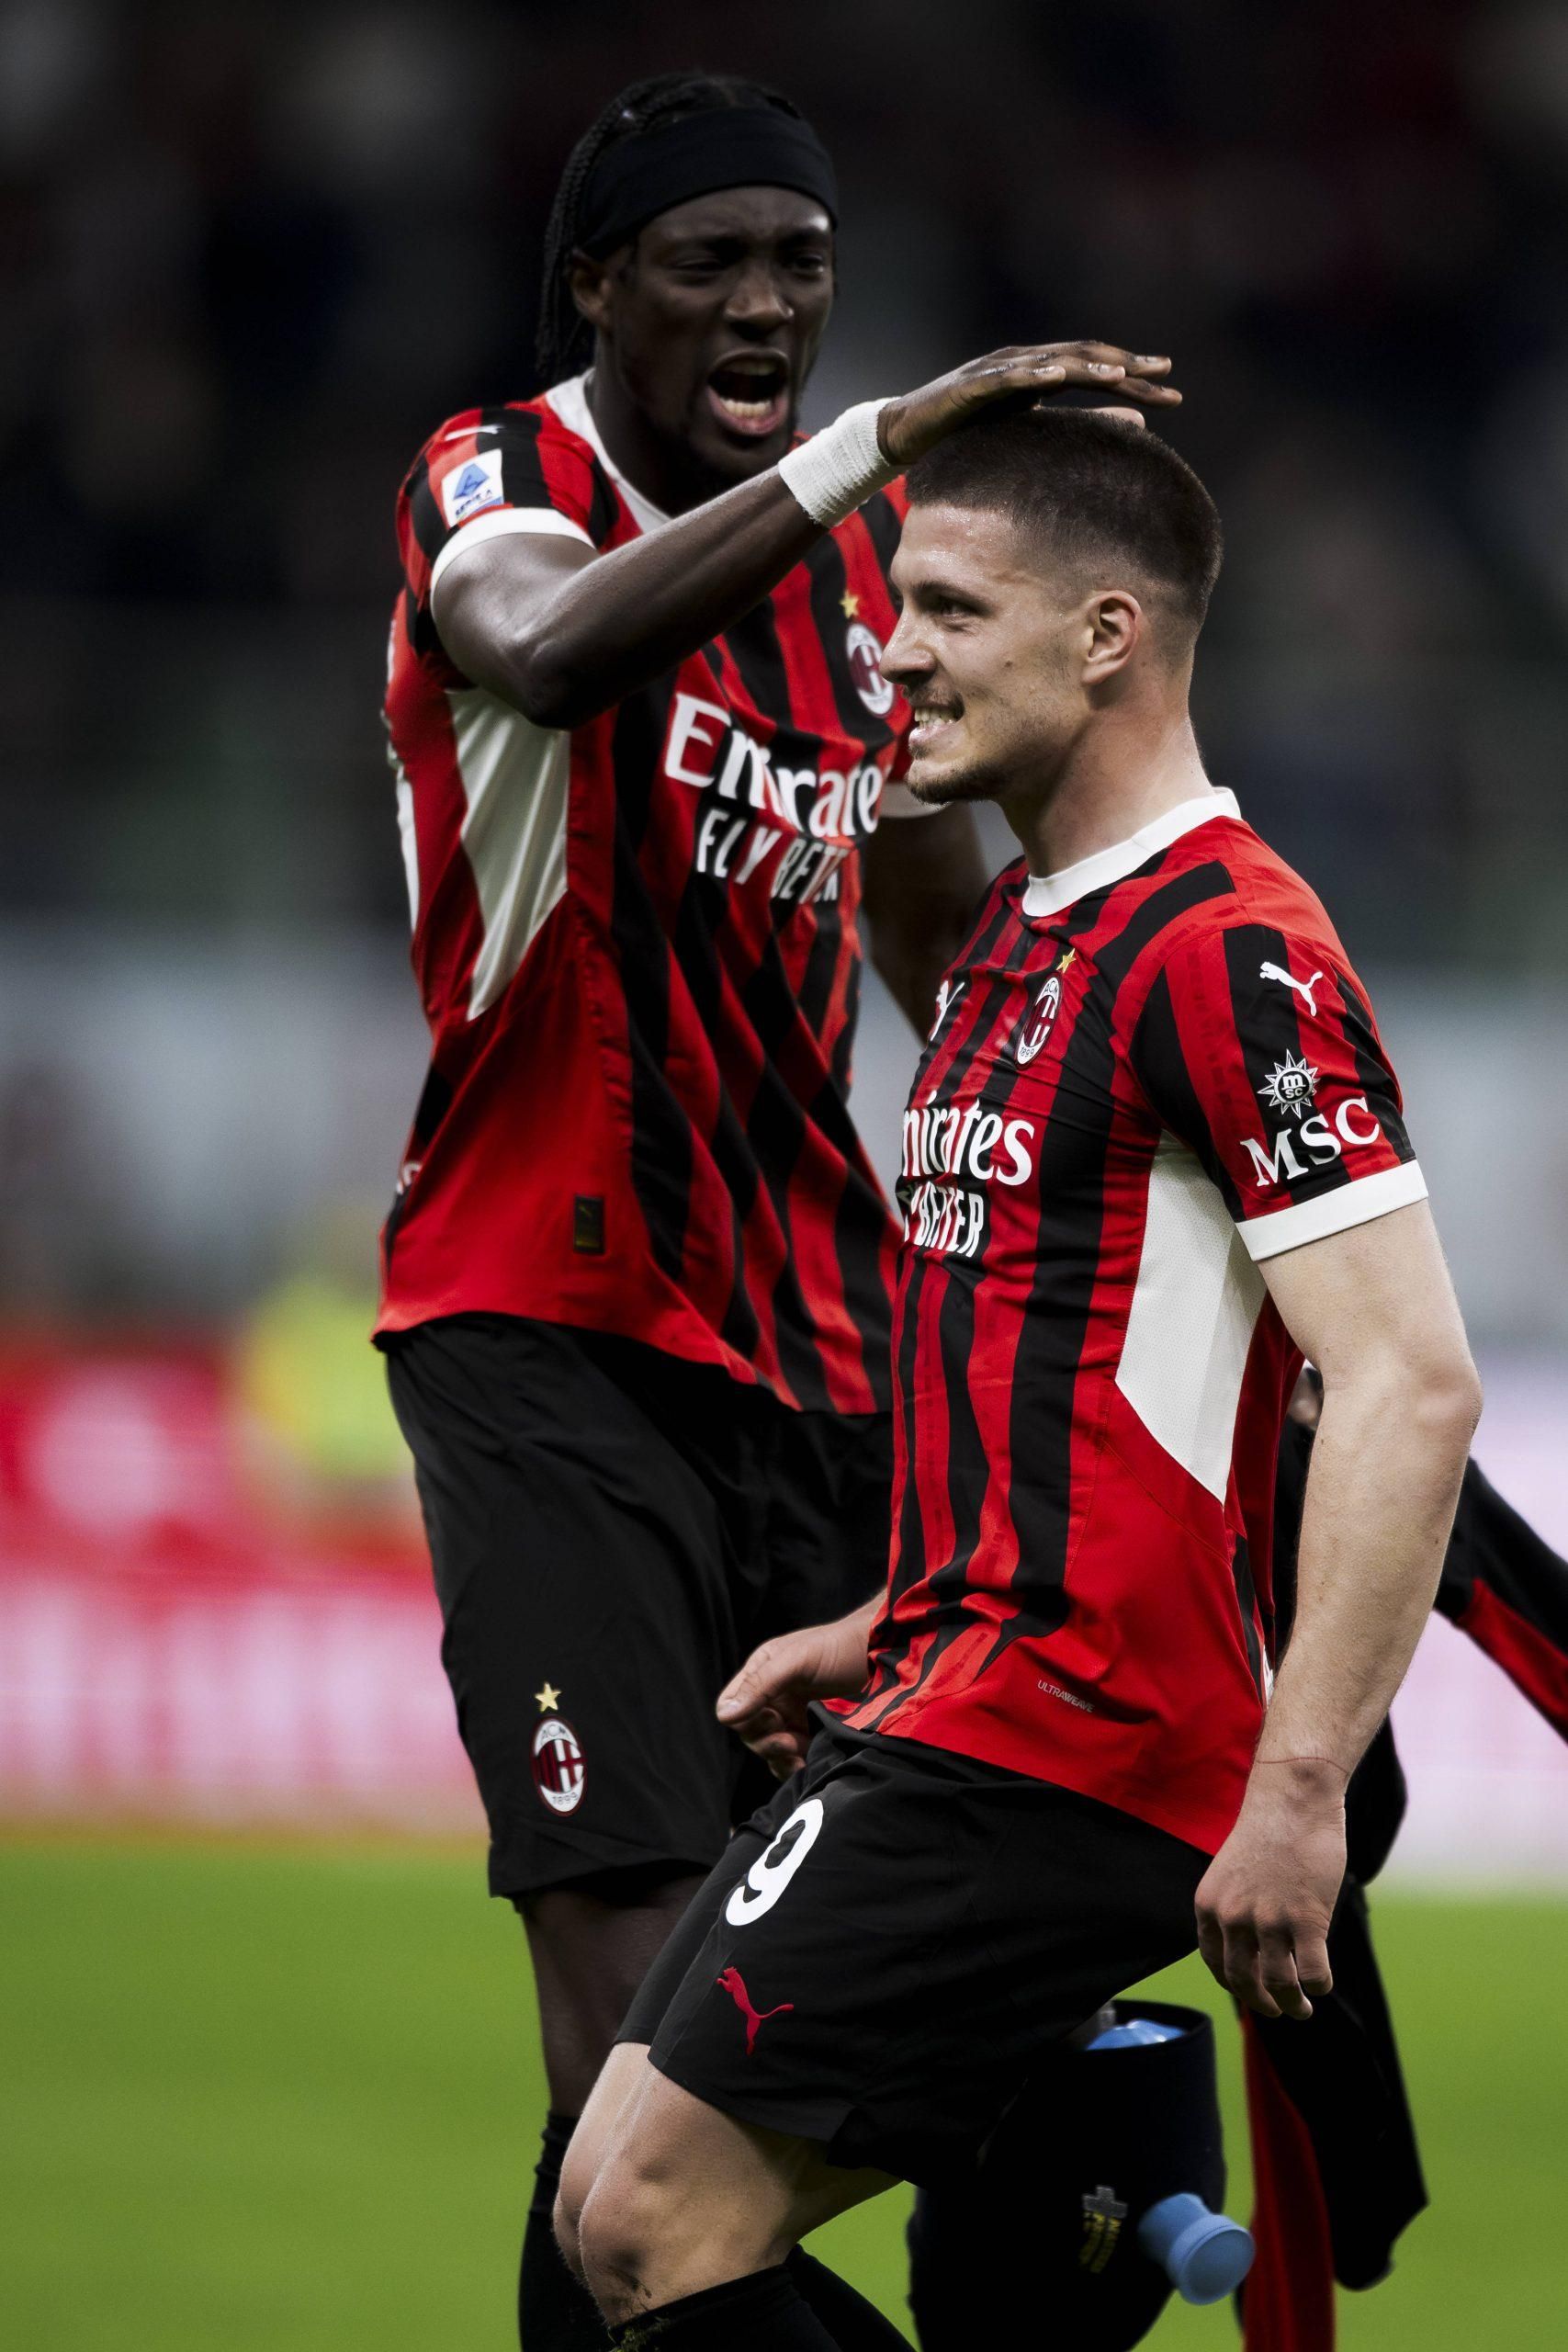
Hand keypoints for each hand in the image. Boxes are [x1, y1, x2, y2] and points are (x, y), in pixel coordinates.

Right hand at [715, 1606, 875, 1779]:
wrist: (883, 1657)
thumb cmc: (838, 1649)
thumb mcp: (796, 1660)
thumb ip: (761, 1685)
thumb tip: (724, 1717)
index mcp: (762, 1673)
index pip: (731, 1706)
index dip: (745, 1720)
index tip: (773, 1720)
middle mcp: (773, 1696)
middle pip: (749, 1732)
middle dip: (766, 1742)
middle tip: (790, 1742)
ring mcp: (792, 1716)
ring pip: (769, 1749)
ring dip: (780, 1757)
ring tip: (801, 1754)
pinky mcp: (811, 1733)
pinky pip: (790, 1758)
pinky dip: (793, 1765)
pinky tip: (807, 1764)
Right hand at [878, 341, 1179, 467]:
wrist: (907, 432)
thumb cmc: (965, 433)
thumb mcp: (1026, 431)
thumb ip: (1071, 427)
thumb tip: (1126, 432)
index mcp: (1038, 371)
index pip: (1094, 368)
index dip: (1132, 376)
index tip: (1170, 389)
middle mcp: (1023, 361)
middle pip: (1082, 357)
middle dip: (1123, 365)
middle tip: (1164, 375)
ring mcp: (996, 369)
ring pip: (1050, 361)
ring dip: (1087, 365)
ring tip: (1119, 373)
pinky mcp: (970, 386)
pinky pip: (1007, 377)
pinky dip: (1033, 374)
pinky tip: (1058, 376)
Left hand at [1194, 1759, 1346, 2019]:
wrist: (1293, 1800)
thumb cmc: (1270, 1832)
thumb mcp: (1233, 1872)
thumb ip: (1236, 1908)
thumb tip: (1253, 1950)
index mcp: (1209, 1905)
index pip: (1216, 1963)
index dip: (1234, 1985)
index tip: (1251, 1992)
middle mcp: (1233, 1918)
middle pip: (1244, 1981)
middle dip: (1263, 2003)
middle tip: (1278, 2010)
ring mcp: (1269, 1921)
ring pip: (1280, 1984)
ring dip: (1293, 2005)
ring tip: (1303, 2009)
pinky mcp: (1306, 1920)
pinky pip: (1313, 1973)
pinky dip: (1319, 1986)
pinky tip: (1323, 1983)